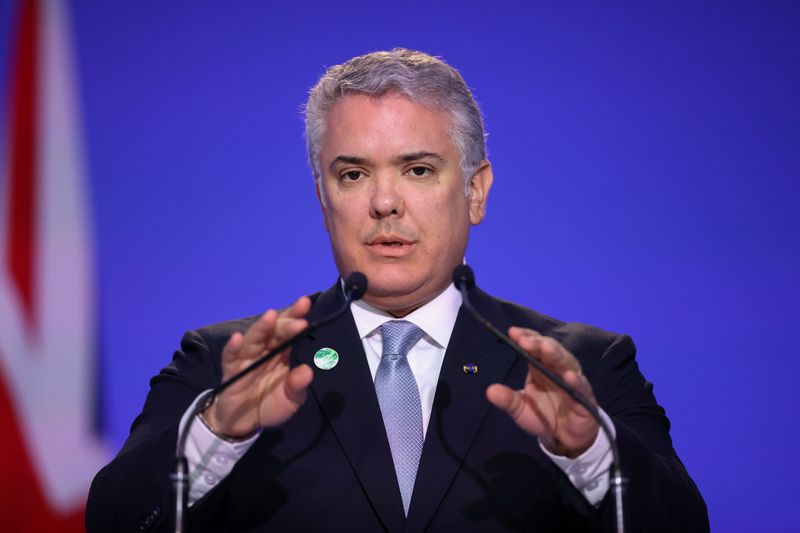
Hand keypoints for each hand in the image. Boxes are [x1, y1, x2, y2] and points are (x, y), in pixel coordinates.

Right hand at [203, 296, 313, 437]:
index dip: (296, 317)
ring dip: (262, 328)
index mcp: (281, 353)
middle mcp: (264, 351)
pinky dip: (233, 348)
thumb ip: (297, 387)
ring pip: (254, 339)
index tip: (306, 304)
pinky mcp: (231, 370)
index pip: (289, 331)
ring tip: (270, 317)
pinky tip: (237, 339)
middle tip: (299, 316)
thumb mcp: (290, 400)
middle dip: (285, 322)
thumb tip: (307, 371)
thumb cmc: (270, 404)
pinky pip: (231, 357)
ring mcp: (247, 359)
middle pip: (274, 331)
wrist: (243, 422)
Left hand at [486, 327, 598, 456]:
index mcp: (541, 367)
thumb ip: (508, 400)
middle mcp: (558, 370)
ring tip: (546, 348)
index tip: (512, 332)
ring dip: (557, 355)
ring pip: (568, 363)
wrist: (566, 437)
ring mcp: (573, 382)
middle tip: (525, 340)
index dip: (526, 337)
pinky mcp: (585, 398)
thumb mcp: (521, 410)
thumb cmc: (544, 416)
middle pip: (551, 350)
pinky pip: (582, 387)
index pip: (535, 346)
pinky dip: (577, 381)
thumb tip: (489, 391)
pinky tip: (569, 376)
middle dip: (539, 343)